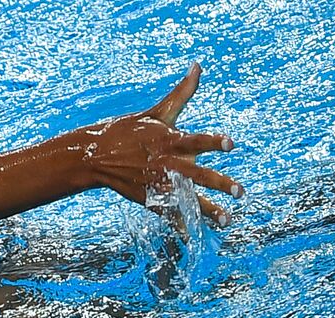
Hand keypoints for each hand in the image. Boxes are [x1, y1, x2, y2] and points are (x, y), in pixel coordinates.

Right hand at [77, 63, 241, 225]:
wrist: (94, 157)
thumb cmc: (128, 131)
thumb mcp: (156, 112)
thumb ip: (182, 93)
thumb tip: (198, 65)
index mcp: (169, 141)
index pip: (195, 140)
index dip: (213, 142)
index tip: (231, 144)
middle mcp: (166, 164)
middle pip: (197, 175)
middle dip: (219, 184)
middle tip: (240, 191)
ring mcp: (157, 183)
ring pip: (187, 199)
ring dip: (208, 210)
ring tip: (227, 218)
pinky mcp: (149, 198)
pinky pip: (168, 214)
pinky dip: (181, 226)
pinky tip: (196, 235)